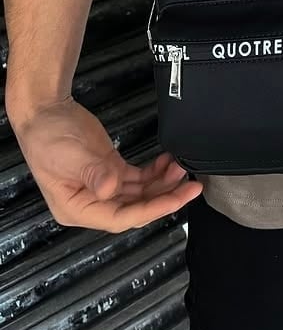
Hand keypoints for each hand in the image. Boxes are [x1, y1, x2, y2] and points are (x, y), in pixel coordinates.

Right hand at [11, 96, 202, 231]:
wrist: (45, 111)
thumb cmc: (48, 136)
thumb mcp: (72, 156)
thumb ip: (94, 173)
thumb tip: (112, 188)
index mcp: (77, 208)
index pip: (120, 218)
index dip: (151, 210)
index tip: (175, 199)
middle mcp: (92, 202)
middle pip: (135, 209)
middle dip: (164, 198)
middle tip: (190, 187)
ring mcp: (103, 186)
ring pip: (140, 194)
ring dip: (162, 183)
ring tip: (182, 168)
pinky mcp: (110, 170)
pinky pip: (138, 178)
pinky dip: (155, 172)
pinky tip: (168, 162)